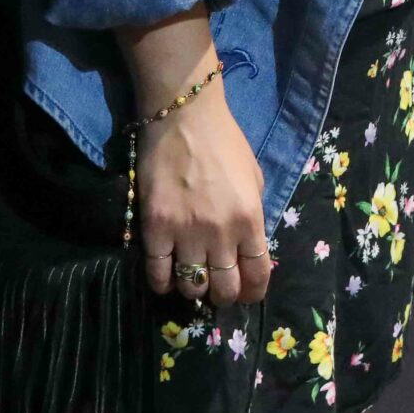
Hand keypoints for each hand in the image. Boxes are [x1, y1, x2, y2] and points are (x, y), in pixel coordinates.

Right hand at [137, 92, 270, 307]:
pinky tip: (167, 277)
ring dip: (194, 289)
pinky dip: (163, 283)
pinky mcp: (155, 228)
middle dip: (224, 294)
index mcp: (250, 219)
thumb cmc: (224, 143)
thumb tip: (249, 247)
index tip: (248, 293)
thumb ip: (253, 215)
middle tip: (218, 287)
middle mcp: (221, 232)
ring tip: (192, 280)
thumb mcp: (253, 178)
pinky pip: (158, 273)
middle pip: (225, 288)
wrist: (184, 118)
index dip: (254, 292)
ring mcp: (186, 232)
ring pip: (192, 287)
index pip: (258, 274)